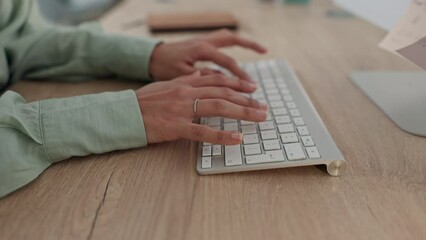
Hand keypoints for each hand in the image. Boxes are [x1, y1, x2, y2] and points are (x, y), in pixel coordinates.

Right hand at [135, 72, 267, 144]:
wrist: (125, 113)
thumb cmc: (145, 101)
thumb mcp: (166, 84)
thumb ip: (186, 79)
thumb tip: (202, 74)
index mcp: (186, 82)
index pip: (218, 80)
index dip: (237, 83)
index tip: (253, 89)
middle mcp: (187, 92)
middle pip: (224, 93)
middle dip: (247, 100)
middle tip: (263, 106)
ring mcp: (183, 109)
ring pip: (218, 108)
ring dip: (242, 112)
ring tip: (259, 117)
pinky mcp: (177, 127)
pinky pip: (203, 132)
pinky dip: (222, 135)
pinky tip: (237, 138)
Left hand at [149, 29, 266, 81]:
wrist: (150, 57)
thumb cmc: (163, 67)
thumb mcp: (181, 75)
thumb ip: (202, 77)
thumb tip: (221, 80)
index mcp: (200, 49)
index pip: (227, 61)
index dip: (241, 74)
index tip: (251, 87)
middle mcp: (204, 42)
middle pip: (232, 40)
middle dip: (249, 45)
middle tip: (265, 51)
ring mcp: (202, 41)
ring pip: (227, 37)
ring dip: (242, 41)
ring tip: (259, 48)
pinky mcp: (200, 44)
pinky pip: (220, 42)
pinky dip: (231, 46)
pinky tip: (238, 57)